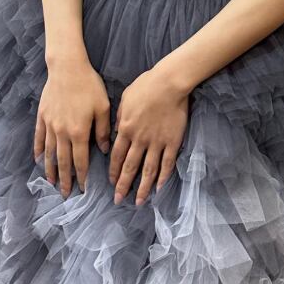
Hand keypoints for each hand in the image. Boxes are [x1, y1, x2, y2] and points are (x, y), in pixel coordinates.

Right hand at [34, 55, 110, 196]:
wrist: (67, 68)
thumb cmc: (89, 85)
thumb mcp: (103, 107)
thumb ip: (103, 130)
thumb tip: (103, 150)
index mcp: (79, 132)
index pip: (80, 160)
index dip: (82, 176)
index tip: (83, 189)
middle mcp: (62, 132)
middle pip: (63, 161)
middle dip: (65, 179)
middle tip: (65, 194)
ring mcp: (50, 125)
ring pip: (50, 153)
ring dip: (51, 169)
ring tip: (52, 182)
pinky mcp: (42, 116)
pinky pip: (39, 138)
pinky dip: (39, 150)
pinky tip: (40, 159)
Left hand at [109, 67, 189, 205]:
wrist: (169, 82)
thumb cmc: (146, 85)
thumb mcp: (125, 98)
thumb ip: (119, 117)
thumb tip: (116, 132)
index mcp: (126, 129)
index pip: (116, 156)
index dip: (113, 171)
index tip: (111, 183)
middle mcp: (139, 139)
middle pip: (130, 167)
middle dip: (123, 185)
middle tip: (119, 200)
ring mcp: (157, 142)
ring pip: (148, 170)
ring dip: (143, 187)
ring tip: (139, 201)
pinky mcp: (173, 141)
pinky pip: (167, 163)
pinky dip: (163, 176)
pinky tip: (159, 187)